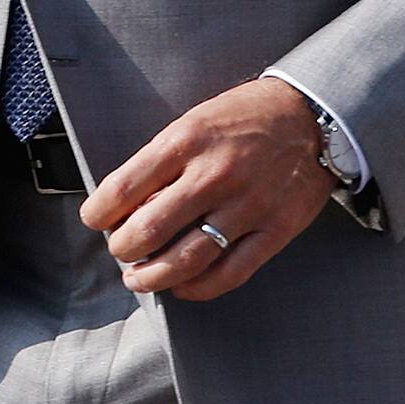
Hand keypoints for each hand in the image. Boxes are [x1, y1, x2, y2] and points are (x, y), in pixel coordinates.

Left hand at [80, 78, 337, 300]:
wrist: (310, 115)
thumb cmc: (239, 120)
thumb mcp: (190, 124)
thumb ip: (158, 163)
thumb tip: (120, 207)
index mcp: (184, 142)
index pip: (122, 188)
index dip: (98, 213)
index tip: (94, 220)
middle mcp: (214, 175)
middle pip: (148, 231)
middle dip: (122, 249)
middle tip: (120, 250)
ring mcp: (247, 204)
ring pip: (185, 260)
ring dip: (151, 278)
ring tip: (138, 278)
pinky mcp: (276, 229)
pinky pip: (230, 273)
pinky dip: (197, 288)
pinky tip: (181, 286)